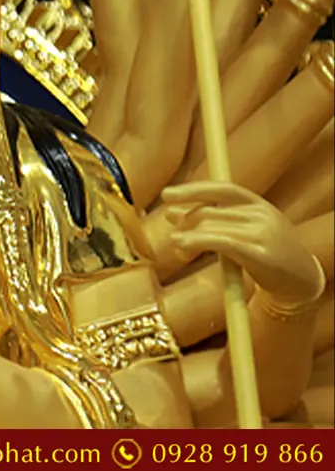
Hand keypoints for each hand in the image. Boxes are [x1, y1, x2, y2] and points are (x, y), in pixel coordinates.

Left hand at [161, 182, 322, 304]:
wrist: (303, 282)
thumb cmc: (268, 253)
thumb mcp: (246, 230)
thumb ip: (214, 219)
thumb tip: (171, 212)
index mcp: (258, 204)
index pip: (221, 189)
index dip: (192, 189)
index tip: (166, 195)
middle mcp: (261, 215)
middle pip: (210, 210)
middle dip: (186, 220)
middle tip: (173, 232)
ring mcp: (262, 234)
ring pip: (210, 227)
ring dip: (187, 236)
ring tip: (177, 246)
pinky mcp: (260, 256)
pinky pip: (221, 242)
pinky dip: (197, 241)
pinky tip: (183, 245)